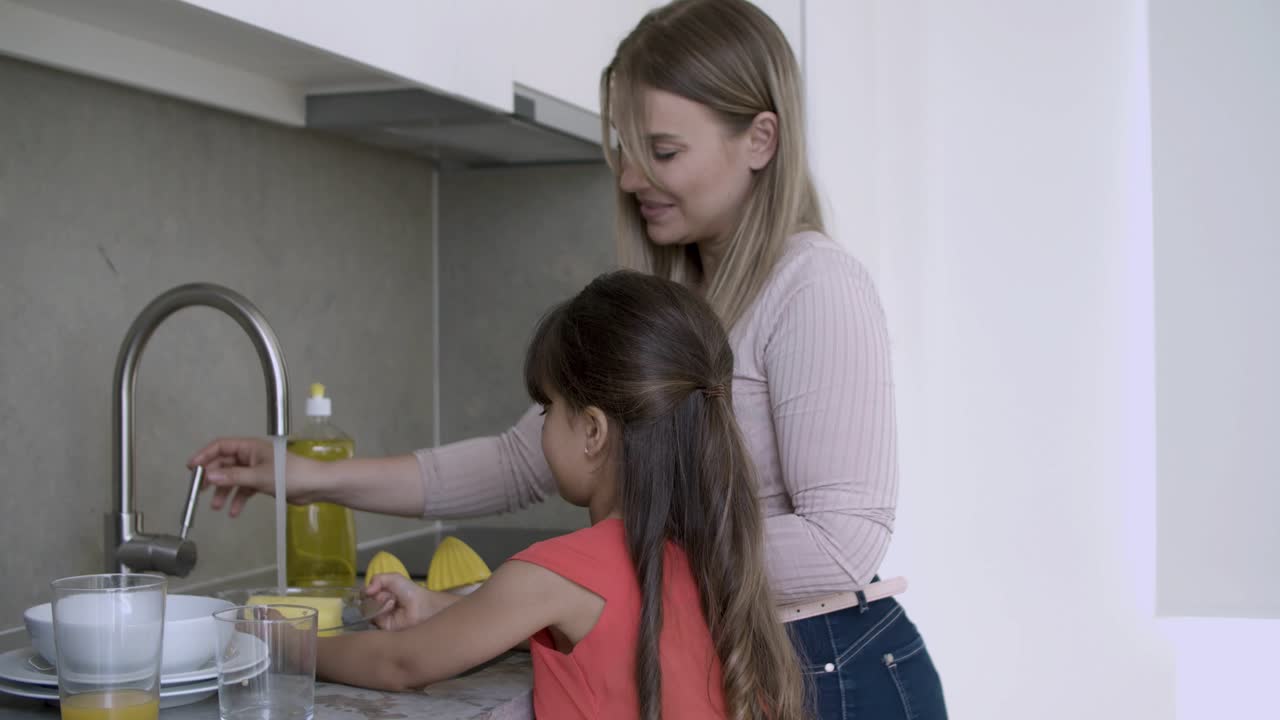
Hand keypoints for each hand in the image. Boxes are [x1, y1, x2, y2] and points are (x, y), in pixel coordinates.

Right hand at [187, 437, 319, 516]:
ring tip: (216, 507)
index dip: (204, 455)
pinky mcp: (263, 482)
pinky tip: (234, 512)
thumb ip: (232, 477)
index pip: (220, 446)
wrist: (315, 485)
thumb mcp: (258, 476)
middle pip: (224, 464)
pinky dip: (238, 499)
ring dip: (224, 492)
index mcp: (249, 447)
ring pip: (233, 479)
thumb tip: (209, 476)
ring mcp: (257, 469)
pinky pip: (244, 489)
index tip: (191, 468)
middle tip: (199, 491)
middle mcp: (251, 456)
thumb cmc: (291, 474)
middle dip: (212, 477)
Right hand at [365, 574, 459, 630]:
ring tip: (390, 602)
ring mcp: (382, 617)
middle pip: (366, 603)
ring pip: (368, 611)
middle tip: (382, 596)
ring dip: (377, 605)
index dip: (366, 592)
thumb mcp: (394, 578)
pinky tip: (390, 609)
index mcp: (384, 594)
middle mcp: (381, 605)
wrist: (422, 608)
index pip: (367, 594)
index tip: (369, 590)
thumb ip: (378, 579)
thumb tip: (365, 591)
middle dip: (372, 598)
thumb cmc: (410, 591)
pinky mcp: (383, 628)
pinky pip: (374, 621)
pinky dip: (379, 613)